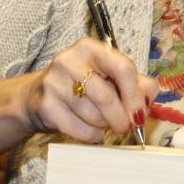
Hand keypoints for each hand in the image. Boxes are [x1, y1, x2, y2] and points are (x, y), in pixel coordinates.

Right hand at [21, 38, 157, 142]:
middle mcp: (70, 60)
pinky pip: (79, 129)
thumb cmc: (83, 85)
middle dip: (121, 117)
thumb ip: (137, 85)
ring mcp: (54, 82)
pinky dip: (91, 135)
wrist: (37, 96)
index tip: (140, 114)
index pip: (123, 68)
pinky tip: (91, 130)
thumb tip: (146, 103)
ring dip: (104, 126)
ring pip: (93, 115)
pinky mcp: (45, 105)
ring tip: (102, 122)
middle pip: (107, 96)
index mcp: (92, 48)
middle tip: (126, 127)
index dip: (135, 95)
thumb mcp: (111, 76)